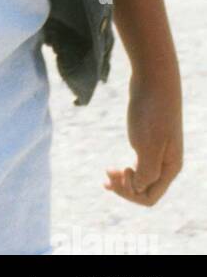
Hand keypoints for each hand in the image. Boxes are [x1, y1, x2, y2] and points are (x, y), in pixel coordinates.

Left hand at [105, 64, 182, 205]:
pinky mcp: (147, 139)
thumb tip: (139, 190)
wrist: (153, 79)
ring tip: (106, 175)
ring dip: (123, 182)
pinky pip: (137, 165)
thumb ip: (147, 171)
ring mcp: (157, 151)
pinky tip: (113, 168)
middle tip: (107, 175)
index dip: (131, 193)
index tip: (122, 169)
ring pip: (140, 178)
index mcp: (169, 168)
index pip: (149, 197)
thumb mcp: (148, 144)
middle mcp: (165, 163)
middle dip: (124, 189)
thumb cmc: (152, 112)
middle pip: (144, 190)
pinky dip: (125, 171)